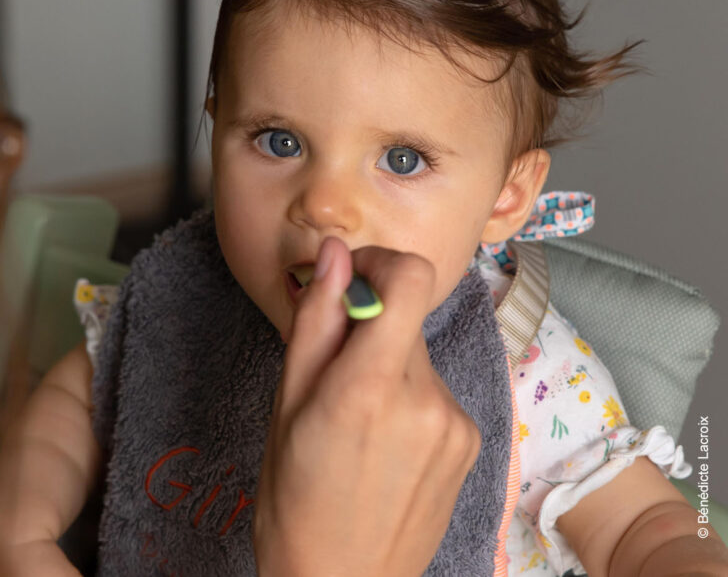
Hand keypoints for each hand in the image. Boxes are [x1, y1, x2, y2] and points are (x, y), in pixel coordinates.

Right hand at [253, 237, 480, 576]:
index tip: (350, 279)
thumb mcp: (286, 404)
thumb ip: (316, 321)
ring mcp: (455, 424)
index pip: (410, 278)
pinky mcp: (470, 442)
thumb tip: (335, 254)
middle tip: (330, 378)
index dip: (379, 262)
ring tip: (355, 424)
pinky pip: (435, 393)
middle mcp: (425, 401)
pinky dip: (407, 400)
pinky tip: (382, 445)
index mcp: (369, 388)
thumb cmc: (295, 501)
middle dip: (367, 330)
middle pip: (405, 320)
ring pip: (417, 358)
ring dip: (386, 368)